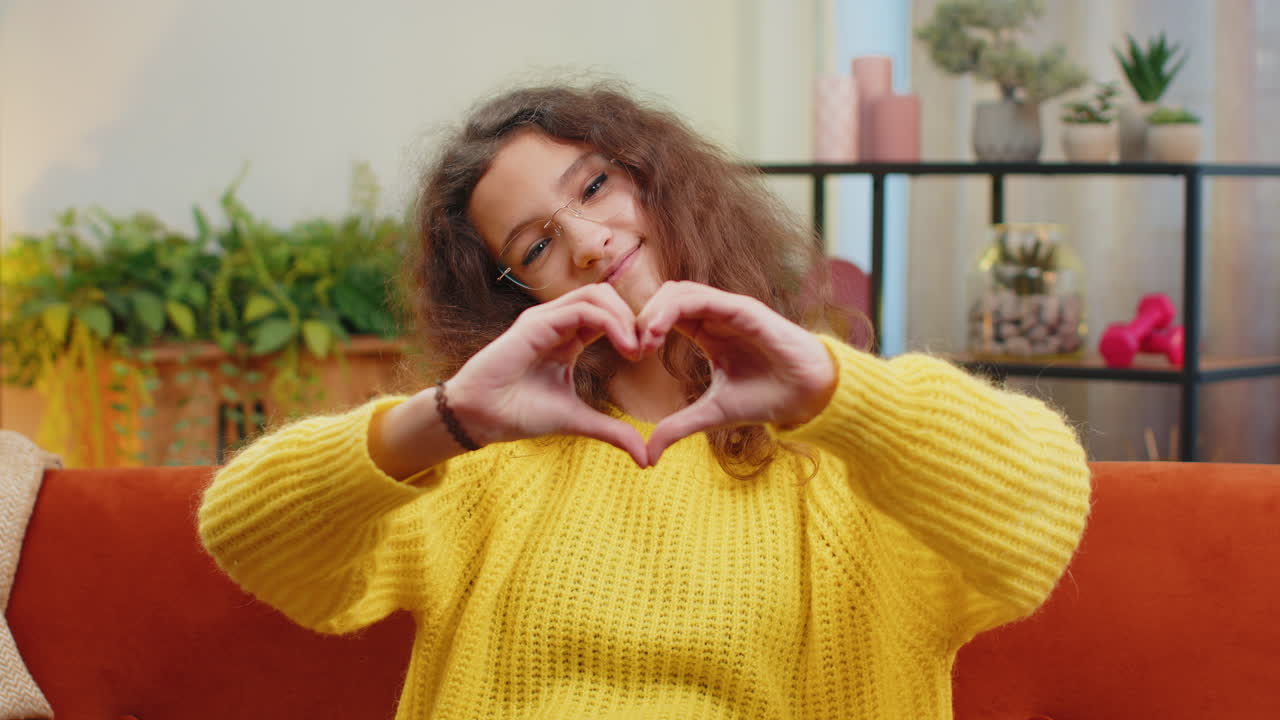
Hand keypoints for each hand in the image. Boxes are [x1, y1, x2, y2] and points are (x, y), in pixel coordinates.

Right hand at [447, 284, 648, 466]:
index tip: (648, 354)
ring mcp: (546, 319)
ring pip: (597, 295)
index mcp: (568, 337)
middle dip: (633, 317)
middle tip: (647, 349)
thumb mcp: (578, 420)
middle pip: (606, 296)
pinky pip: (582, 309)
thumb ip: (612, 431)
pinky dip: (610, 323)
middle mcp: (557, 321)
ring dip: (625, 317)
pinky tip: (624, 347)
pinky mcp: (536, 323)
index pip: (608, 313)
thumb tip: (646, 458)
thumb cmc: (520, 414)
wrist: (481, 418)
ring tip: (636, 349)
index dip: (632, 327)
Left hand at [635, 281, 835, 464]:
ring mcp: (729, 309)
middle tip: (632, 348)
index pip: (663, 314)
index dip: (642, 329)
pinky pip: (701, 297)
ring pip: (679, 290)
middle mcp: (715, 315)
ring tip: (643, 341)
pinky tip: (658, 332)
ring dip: (653, 310)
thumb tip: (648, 455)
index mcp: (706, 332)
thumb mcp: (711, 414)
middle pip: (665, 296)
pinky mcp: (743, 308)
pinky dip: (673, 308)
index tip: (631, 356)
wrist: (808, 397)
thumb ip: (678, 427)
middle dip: (642, 317)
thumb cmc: (766, 398)